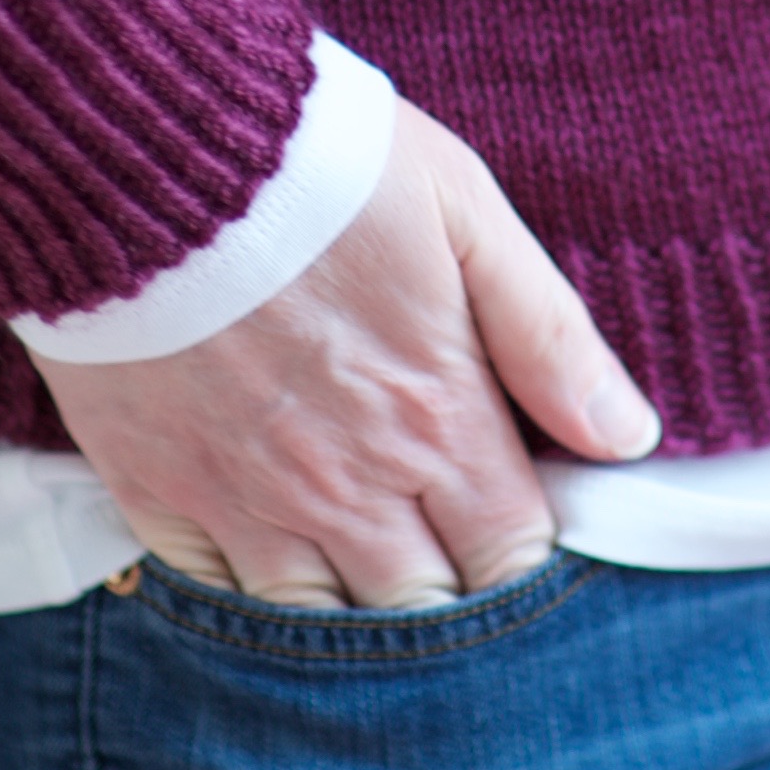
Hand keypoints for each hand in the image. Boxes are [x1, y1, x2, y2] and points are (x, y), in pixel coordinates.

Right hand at [25, 98, 658, 608]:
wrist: (143, 146)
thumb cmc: (317, 163)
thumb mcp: (465, 215)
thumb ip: (549, 337)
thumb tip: (627, 437)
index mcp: (437, 421)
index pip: (511, 558)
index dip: (522, 559)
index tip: (513, 529)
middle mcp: (348, 487)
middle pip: (422, 611)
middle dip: (445, 595)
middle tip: (440, 555)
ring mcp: (245, 500)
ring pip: (320, 623)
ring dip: (350, 605)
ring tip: (359, 568)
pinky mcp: (156, 492)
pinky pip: (216, 595)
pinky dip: (245, 592)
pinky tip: (263, 555)